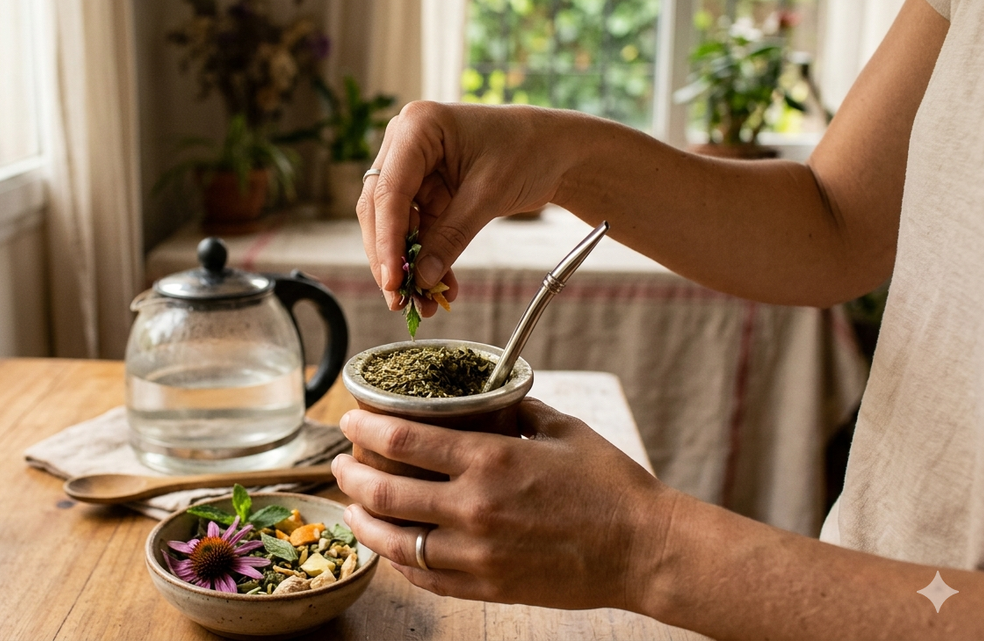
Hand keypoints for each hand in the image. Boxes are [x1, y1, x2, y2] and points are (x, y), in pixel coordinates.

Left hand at [331, 398, 672, 610]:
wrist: (643, 550)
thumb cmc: (610, 485)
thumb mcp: (563, 428)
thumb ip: (518, 410)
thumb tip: (491, 397)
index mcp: (490, 460)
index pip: (403, 440)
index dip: (364, 427)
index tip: (348, 419)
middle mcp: (474, 508)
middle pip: (384, 492)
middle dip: (350, 476)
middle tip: (340, 464)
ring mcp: (477, 554)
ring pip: (394, 541)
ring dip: (362, 522)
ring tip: (351, 510)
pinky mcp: (487, 586)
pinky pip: (424, 577)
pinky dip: (399, 561)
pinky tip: (391, 548)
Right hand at [359, 102, 575, 314]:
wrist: (555, 150)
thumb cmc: (527, 150)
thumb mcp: (489, 194)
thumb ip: (452, 236)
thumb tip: (423, 278)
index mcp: (417, 127)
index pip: (389, 191)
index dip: (387, 240)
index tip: (393, 280)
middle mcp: (405, 144)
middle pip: (380, 209)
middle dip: (390, 257)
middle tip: (399, 298)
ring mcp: (413, 169)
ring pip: (395, 226)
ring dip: (408, 265)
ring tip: (422, 302)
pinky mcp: (426, 192)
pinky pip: (418, 231)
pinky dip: (427, 259)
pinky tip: (439, 287)